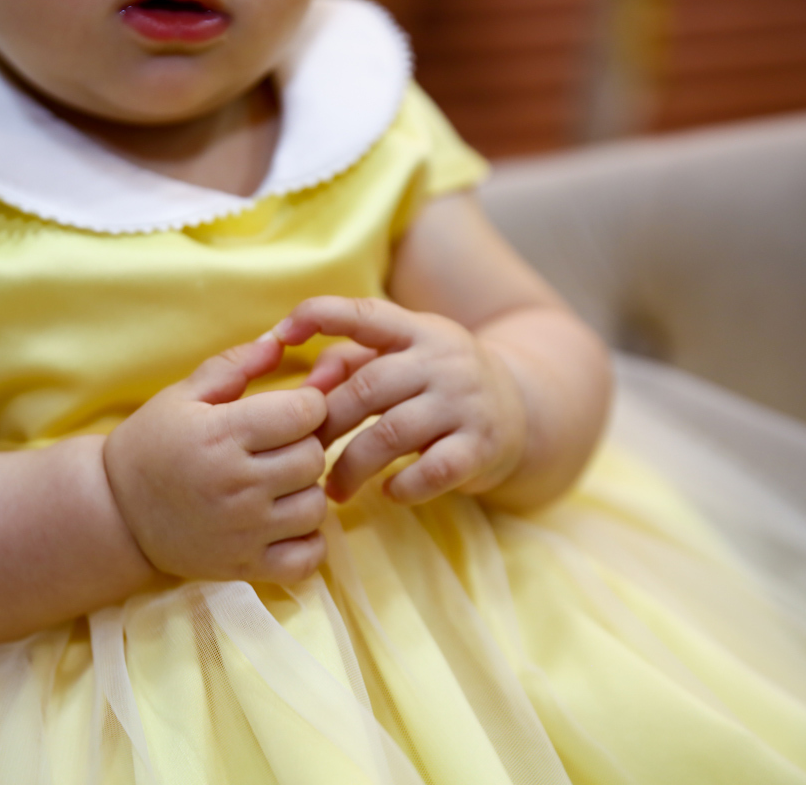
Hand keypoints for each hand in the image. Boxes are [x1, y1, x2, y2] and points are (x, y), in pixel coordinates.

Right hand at [102, 335, 328, 582]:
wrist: (115, 513)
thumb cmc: (151, 445)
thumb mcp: (183, 395)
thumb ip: (235, 365)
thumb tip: (281, 340)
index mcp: (221, 435)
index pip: (304, 413)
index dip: (305, 405)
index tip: (287, 410)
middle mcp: (237, 485)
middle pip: (314, 457)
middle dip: (305, 445)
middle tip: (279, 447)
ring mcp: (244, 531)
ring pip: (316, 505)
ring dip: (305, 491)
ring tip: (280, 484)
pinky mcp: (246, 566)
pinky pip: (308, 557)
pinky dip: (307, 541)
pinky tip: (285, 522)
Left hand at [274, 297, 527, 504]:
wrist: (525, 412)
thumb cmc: (439, 386)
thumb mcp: (404, 359)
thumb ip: (350, 361)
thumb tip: (306, 385)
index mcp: (417, 331)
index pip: (365, 313)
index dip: (319, 316)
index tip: (280, 335)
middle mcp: (442, 360)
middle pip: (367, 388)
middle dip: (325, 424)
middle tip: (300, 453)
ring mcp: (464, 403)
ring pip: (391, 434)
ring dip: (351, 466)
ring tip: (333, 488)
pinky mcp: (481, 446)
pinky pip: (431, 471)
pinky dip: (401, 486)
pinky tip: (387, 491)